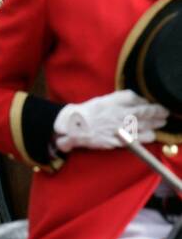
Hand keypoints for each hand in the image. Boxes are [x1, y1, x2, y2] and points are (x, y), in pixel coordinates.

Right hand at [53, 89, 167, 152]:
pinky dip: (146, 137)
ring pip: (143, 125)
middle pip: (143, 112)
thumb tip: (138, 99)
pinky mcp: (117, 140)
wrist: (74, 128)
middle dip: (156, 113)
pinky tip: (151, 135)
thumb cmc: (87, 112)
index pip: (135, 99)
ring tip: (161, 123)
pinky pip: (136, 138)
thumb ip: (120, 99)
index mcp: (112, 102)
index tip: (153, 104)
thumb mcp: (103, 100)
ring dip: (154, 124)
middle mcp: (117, 114)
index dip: (147, 102)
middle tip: (164, 113)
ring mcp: (118, 128)